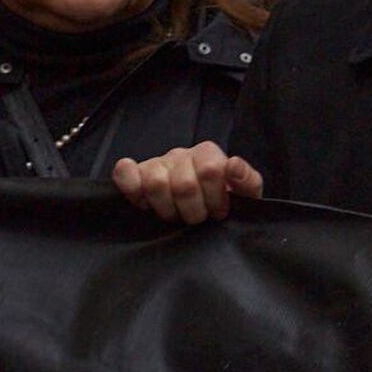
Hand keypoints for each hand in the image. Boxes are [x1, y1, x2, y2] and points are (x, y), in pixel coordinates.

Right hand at [112, 141, 262, 224]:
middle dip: (193, 211)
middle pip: (183, 184)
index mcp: (208, 153)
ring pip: (155, 183)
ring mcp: (157, 162)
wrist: (203, 208)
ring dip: (167, 209)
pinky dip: (131, 188)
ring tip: (176, 215)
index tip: (218, 212)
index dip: (215, 199)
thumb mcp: (246, 193)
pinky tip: (144, 203)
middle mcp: (181, 154)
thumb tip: (232, 164)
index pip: (209, 171)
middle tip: (197, 218)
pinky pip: (124, 172)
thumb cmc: (225, 200)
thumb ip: (247, 179)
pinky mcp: (136, 173)